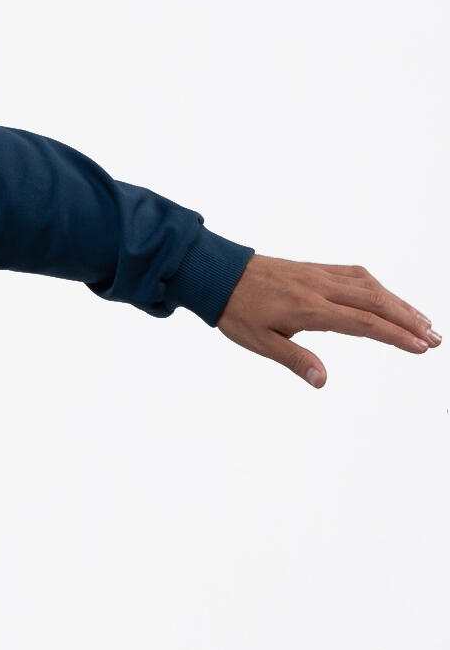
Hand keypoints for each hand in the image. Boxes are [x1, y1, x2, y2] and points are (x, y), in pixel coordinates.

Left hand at [217, 254, 437, 386]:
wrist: (220, 275)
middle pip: (377, 303)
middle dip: (409, 321)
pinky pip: (358, 276)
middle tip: (434, 338)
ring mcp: (322, 275)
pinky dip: (380, 288)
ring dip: (400, 304)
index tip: (420, 346)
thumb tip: (322, 381)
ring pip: (372, 287)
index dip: (395, 335)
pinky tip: (390, 299)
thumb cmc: (238, 310)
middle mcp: (322, 288)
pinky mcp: (319, 269)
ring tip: (423, 322)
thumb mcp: (260, 342)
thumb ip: (295, 360)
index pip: (363, 323)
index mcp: (309, 309)